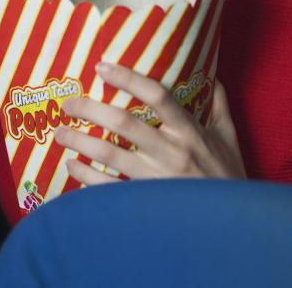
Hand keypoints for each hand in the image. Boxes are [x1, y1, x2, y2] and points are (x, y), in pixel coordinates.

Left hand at [55, 62, 245, 183]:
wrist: (232, 225)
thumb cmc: (228, 177)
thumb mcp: (229, 139)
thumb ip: (218, 107)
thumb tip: (211, 77)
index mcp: (189, 131)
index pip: (157, 95)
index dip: (128, 78)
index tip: (102, 66)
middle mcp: (171, 152)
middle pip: (124, 123)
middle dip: (90, 109)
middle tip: (68, 103)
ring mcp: (156, 178)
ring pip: (110, 155)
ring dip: (80, 142)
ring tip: (59, 133)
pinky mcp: (146, 201)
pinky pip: (109, 188)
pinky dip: (85, 177)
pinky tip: (71, 167)